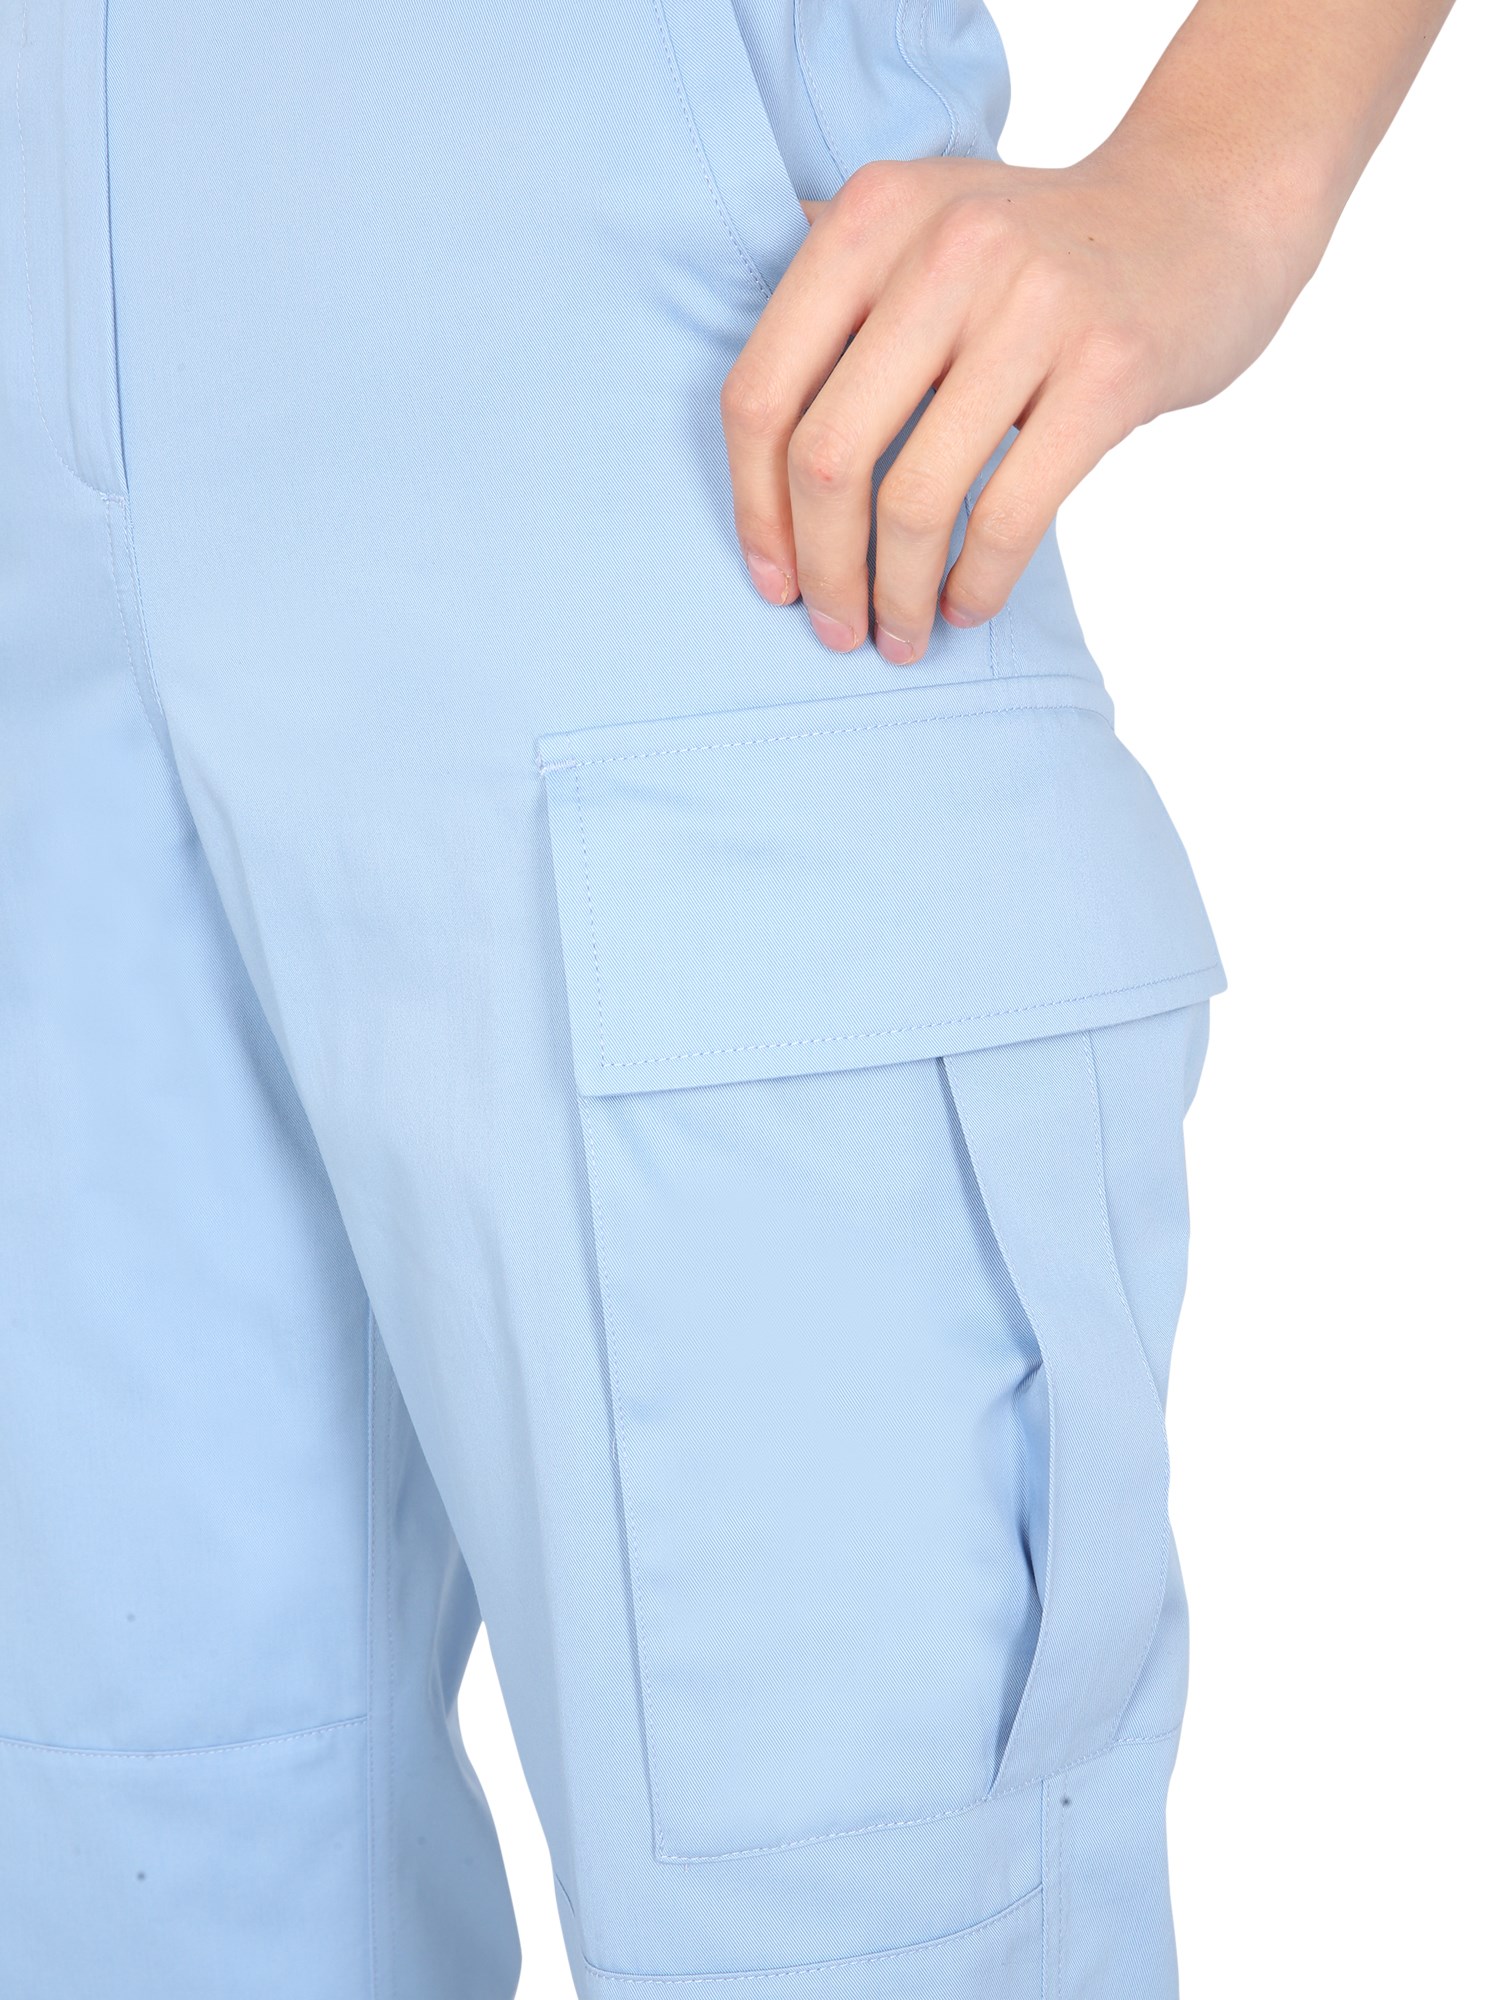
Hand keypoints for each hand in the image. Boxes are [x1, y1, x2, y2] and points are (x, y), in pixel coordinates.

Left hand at [721, 152, 1303, 661]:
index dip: (752, 507)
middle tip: (833, 628)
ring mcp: (1033, 304)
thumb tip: (748, 437)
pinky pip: (1009, 515)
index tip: (772, 580)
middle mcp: (944, 248)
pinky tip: (967, 608)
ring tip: (899, 636)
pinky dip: (975, 585)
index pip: (763, 392)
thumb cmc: (1044, 252)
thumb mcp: (926, 229)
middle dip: (822, 571)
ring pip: (915, 499)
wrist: (1208, 209)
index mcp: (873, 218)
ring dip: (895, 596)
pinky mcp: (1109, 368)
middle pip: (827, 457)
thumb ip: (838, 298)